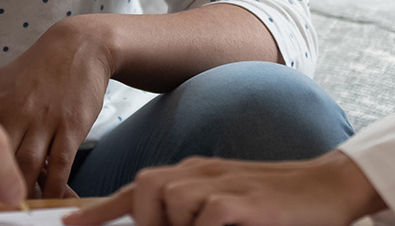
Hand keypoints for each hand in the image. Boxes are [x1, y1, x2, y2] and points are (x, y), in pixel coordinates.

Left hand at [0, 17, 114, 198]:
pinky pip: (61, 164)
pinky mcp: (72, 127)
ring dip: (21, 191)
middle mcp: (19, 112)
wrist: (79, 46)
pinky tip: (48, 200)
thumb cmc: (36, 67)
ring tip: (13, 212)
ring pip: (29, 165)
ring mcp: (47, 121)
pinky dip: (54, 186)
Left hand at [64, 152, 383, 225]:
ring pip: (170, 210)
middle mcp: (200, 175)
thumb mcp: (226, 199)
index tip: (66, 224)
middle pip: (145, 193)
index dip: (98, 210)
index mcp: (194, 174)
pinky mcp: (237, 207)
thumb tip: (154, 222)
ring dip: (185, 225)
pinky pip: (203, 222)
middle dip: (151, 220)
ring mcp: (218, 189)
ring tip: (227, 221)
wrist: (329, 186)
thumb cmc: (276, 201)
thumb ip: (190, 209)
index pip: (135, 189)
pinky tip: (238, 224)